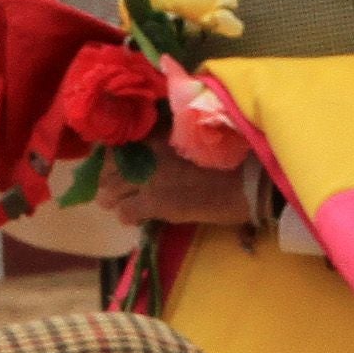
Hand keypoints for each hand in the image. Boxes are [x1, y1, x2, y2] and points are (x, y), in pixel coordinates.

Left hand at [100, 151, 251, 227]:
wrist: (245, 181)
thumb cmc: (225, 158)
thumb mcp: (191, 138)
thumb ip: (166, 137)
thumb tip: (148, 144)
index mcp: (155, 135)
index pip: (115, 146)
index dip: (109, 158)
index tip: (113, 164)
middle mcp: (146, 154)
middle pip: (107, 170)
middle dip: (108, 180)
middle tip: (117, 187)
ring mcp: (148, 179)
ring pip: (111, 192)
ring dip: (115, 199)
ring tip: (125, 202)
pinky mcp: (156, 204)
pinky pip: (126, 212)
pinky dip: (128, 216)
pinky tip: (137, 217)